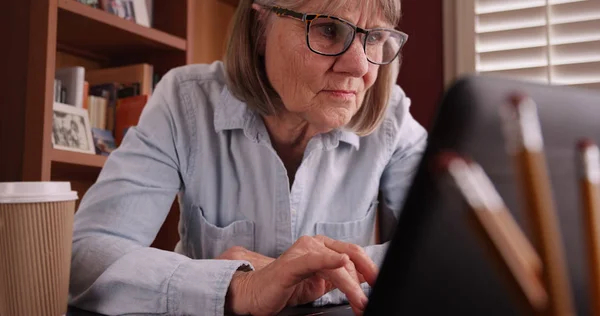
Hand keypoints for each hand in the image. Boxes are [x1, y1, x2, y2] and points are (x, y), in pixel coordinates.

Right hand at [225, 235, 378, 315]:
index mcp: (322, 246)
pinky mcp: (291, 264)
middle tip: (371, 297)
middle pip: (348, 257)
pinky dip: (329, 260)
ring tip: (359, 301)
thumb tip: (363, 279)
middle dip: (364, 278)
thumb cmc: (286, 286)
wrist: (256, 293)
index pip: (353, 253)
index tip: (381, 283)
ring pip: (335, 265)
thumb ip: (339, 277)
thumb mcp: (320, 282)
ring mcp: (302, 252)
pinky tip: (341, 262)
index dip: (369, 268)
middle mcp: (314, 244)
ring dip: (351, 285)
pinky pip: (313, 260)